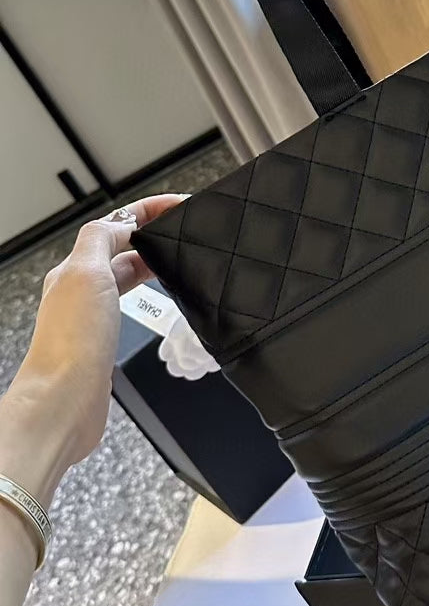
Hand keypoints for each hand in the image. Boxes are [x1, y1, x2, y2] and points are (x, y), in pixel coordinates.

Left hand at [0, 195, 183, 505]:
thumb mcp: (86, 273)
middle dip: (152, 232)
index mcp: (74, 268)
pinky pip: (128, 303)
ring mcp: (91, 315)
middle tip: (186, 227)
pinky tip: (161, 298)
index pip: (115, 225)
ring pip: (125, 274)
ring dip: (151, 260)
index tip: (179, 204)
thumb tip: (122, 223)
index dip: (148, 210)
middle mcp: (79, 289)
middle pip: (120, 247)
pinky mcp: (104, 340)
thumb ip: (101, 240)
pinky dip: (147, 291)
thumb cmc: (74, 342)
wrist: (64, 401)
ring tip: (179, 256)